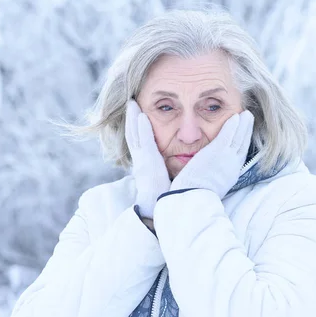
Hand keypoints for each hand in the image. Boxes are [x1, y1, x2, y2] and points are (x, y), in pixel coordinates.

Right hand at [125, 99, 170, 217]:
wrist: (162, 214)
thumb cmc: (169, 198)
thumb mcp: (168, 179)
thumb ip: (172, 170)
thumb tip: (185, 165)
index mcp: (148, 165)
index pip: (142, 142)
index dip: (138, 128)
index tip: (138, 113)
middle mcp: (142, 161)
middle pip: (135, 135)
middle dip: (131, 119)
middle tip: (130, 102)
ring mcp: (142, 162)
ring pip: (135, 135)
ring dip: (132, 119)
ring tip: (131, 103)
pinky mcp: (146, 164)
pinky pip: (143, 143)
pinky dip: (140, 129)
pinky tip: (140, 116)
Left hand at [170, 111, 253, 198]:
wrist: (194, 195)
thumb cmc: (197, 194)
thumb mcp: (212, 186)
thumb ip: (214, 176)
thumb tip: (210, 174)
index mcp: (231, 174)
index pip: (240, 155)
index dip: (244, 142)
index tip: (246, 134)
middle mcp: (232, 165)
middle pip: (243, 144)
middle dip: (247, 130)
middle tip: (249, 119)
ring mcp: (226, 157)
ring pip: (239, 137)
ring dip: (243, 124)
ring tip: (245, 114)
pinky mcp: (217, 150)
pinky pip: (228, 134)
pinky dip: (233, 125)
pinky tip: (235, 116)